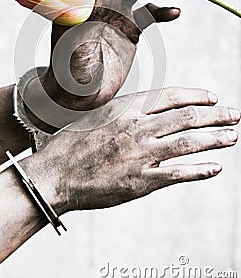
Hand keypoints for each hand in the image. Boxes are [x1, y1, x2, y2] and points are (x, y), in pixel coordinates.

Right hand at [28, 87, 238, 212]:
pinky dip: (200, 170)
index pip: (171, 96)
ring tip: (232, 136)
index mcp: (126, 108)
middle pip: (187, 117)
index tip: (212, 97)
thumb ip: (126, 113)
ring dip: (215, 139)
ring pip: (189, 142)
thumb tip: (150, 113)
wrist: (55, 174)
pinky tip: (215, 167)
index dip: (196, 95)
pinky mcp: (142, 182)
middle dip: (215, 115)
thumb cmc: (72, 144)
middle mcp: (137, 127)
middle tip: (234, 115)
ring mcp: (141, 155)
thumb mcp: (98, 116)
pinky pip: (179, 174)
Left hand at [38, 0, 180, 115]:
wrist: (79, 95)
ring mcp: (115, 13)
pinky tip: (175, 12)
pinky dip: (162, 11)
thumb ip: (93, 18)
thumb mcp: (77, 47)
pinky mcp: (129, 27)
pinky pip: (148, 14)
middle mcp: (98, 2)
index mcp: (79, 2)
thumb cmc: (69, 74)